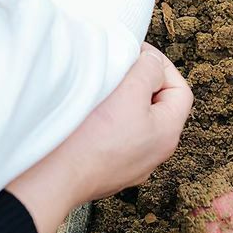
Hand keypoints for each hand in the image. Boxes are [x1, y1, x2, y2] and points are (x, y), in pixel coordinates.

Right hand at [7, 45, 192, 232]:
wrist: (53, 179)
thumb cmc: (92, 137)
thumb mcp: (129, 91)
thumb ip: (149, 70)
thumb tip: (154, 63)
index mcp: (167, 134)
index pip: (180, 90)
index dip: (163, 65)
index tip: (139, 53)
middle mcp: (154, 154)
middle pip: (158, 105)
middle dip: (142, 82)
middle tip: (121, 66)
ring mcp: (130, 165)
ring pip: (135, 121)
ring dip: (123, 100)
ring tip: (105, 86)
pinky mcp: (107, 170)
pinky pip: (115, 137)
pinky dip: (108, 120)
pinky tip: (91, 112)